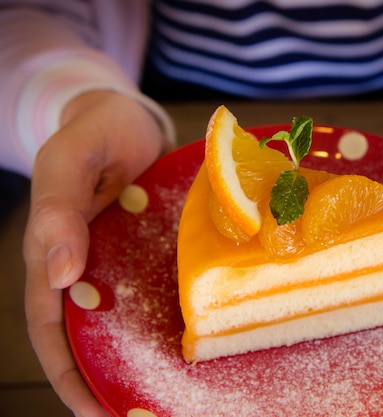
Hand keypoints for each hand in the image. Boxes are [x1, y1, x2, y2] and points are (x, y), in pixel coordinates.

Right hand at [23, 91, 168, 415]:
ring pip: (128, 322)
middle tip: (141, 415)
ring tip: (174, 395)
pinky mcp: (153, 254)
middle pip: (90, 337)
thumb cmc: (95, 134)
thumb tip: (61, 276)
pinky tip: (200, 341)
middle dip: (109, 379)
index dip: (69, 372)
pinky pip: (160, 294)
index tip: (94, 409)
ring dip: (144, 358)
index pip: (52, 328)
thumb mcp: (69, 162)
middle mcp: (89, 269)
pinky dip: (172, 321)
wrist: (131, 119)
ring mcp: (123, 264)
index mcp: (55, 256)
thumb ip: (59, 212)